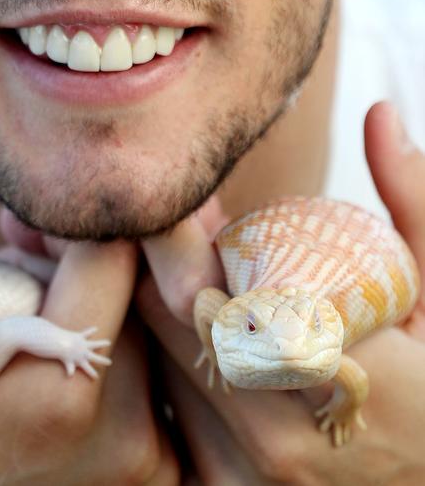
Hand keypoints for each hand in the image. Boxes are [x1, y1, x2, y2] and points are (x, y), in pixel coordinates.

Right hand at [0, 140, 179, 484]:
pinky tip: (53, 359)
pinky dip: (123, 350)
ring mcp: (141, 465)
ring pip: (153, 330)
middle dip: (91, 255)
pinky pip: (159, 379)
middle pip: (142, 289)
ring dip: (107, 301)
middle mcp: (118, 436)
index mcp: (54, 394)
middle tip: (19, 264)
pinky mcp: (151, 478)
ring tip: (26, 320)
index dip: (70, 220)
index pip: (117, 255)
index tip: (17, 228)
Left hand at [137, 101, 424, 483]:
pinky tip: (201, 332)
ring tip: (188, 270)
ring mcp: (248, 480)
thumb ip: (412, 202)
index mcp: (340, 378)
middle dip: (172, 262)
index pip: (219, 291)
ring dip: (166, 310)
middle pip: (176, 322)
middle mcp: (281, 440)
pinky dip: (173, 362)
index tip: (196, 199)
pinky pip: (168, 410)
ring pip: (163, 364)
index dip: (192, 235)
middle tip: (185, 223)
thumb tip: (380, 113)